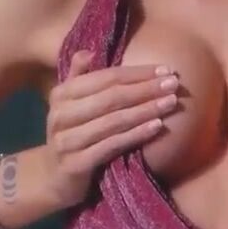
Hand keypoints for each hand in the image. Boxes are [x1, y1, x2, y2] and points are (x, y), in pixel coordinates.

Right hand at [45, 51, 178, 207]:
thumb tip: (89, 51)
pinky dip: (136, 135)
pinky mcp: (75, 165)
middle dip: (146, 89)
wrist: (53, 177)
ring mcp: (66, 140)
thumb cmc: (72, 132)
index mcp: (62, 93)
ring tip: (170, 102)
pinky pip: (112, 145)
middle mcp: (61, 114)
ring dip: (146, 110)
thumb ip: (80, 75)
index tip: (165, 68)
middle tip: (174, 83)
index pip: (106, 77)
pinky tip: (157, 127)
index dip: (137, 73)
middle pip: (112, 97)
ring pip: (114, 121)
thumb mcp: (72, 102)